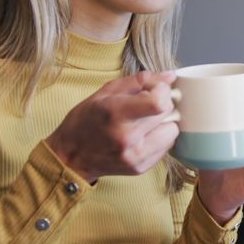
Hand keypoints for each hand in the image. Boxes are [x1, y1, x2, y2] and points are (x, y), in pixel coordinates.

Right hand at [45, 71, 179, 183]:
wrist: (71, 156)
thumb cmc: (86, 120)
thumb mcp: (105, 92)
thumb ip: (139, 81)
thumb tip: (169, 76)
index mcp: (116, 113)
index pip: (160, 102)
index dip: (162, 90)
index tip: (153, 89)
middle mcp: (127, 138)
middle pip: (168, 113)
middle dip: (162, 104)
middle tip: (146, 105)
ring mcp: (135, 156)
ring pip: (172, 131)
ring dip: (163, 123)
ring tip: (143, 122)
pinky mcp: (141, 168)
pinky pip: (166, 146)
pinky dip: (158, 138)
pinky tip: (141, 136)